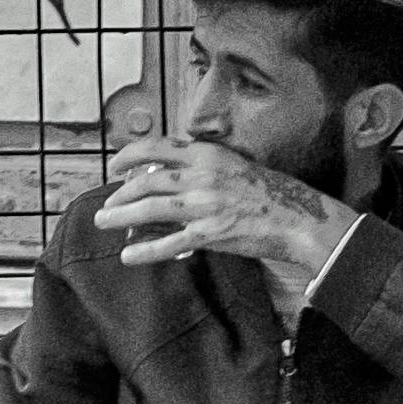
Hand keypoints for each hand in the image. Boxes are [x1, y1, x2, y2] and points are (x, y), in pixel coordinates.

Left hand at [99, 136, 345, 307]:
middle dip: (120, 194)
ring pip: (150, 209)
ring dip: (121, 217)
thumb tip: (167, 173)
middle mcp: (202, 175)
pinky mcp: (210, 233)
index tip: (115, 166)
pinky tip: (129, 256)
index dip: (129, 155)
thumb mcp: (233, 164)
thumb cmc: (268, 192)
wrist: (299, 218)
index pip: (157, 147)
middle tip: (106, 205)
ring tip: (104, 222)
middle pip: (147, 181)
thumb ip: (202, 165)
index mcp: (207, 154)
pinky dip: (145, 251)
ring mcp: (205, 205)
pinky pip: (169, 244)